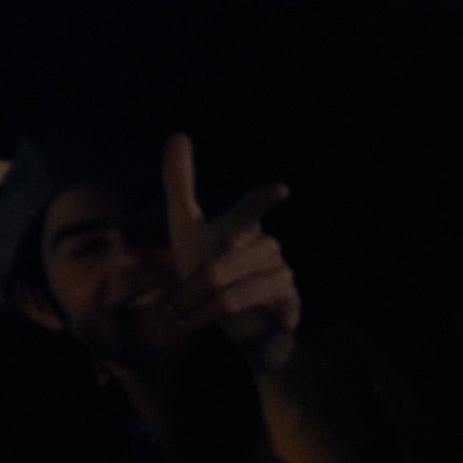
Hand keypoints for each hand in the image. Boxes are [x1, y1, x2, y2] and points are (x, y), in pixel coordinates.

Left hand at [161, 133, 299, 371]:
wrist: (239, 321)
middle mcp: (264, 249)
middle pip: (223, 265)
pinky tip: (266, 329)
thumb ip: (180, 183)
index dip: (260, 200)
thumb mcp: (187, 228)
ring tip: (188, 322)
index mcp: (240, 229)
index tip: (279, 190)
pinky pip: (272, 313)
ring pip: (236, 293)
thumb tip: (178, 134)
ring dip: (205, 312)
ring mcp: (281, 276)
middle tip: (173, 309)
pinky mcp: (290, 305)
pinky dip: (257, 325)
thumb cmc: (210, 263)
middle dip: (195, 288)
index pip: (249, 210)